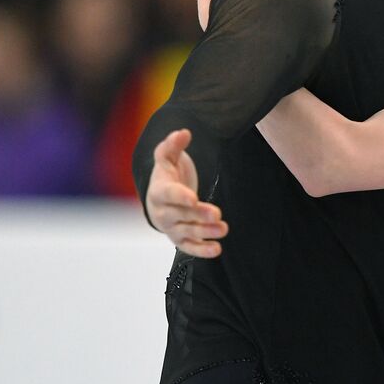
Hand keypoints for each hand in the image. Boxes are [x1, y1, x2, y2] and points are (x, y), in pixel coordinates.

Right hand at [147, 129, 226, 257]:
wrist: (160, 200)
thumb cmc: (166, 176)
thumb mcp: (167, 157)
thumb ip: (172, 145)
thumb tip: (183, 132)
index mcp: (159, 191)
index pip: (168, 194)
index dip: (180, 196)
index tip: (193, 198)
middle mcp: (163, 213)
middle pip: (181, 215)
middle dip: (198, 215)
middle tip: (217, 214)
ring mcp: (171, 228)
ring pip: (187, 232)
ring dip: (205, 232)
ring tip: (223, 228)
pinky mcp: (179, 240)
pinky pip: (190, 247)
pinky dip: (202, 250)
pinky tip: (217, 249)